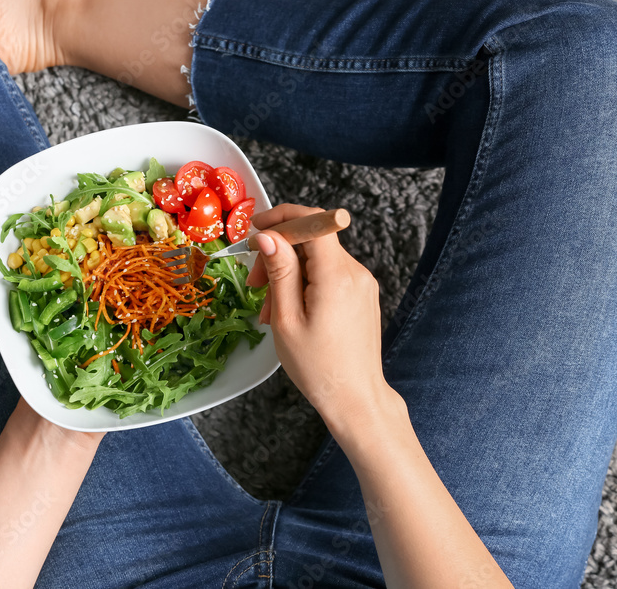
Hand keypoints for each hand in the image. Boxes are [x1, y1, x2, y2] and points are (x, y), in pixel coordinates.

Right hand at [246, 204, 402, 432]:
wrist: (355, 399)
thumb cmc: (319, 367)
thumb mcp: (286, 319)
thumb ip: (279, 271)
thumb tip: (267, 235)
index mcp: (337, 275)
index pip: (313, 221)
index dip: (282, 217)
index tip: (256, 228)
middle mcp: (355, 272)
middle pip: (311, 240)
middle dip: (278, 253)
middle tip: (254, 284)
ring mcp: (361, 283)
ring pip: (316, 259)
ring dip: (288, 274)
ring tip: (270, 311)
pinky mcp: (361, 294)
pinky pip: (327, 275)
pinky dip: (304, 285)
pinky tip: (289, 311)